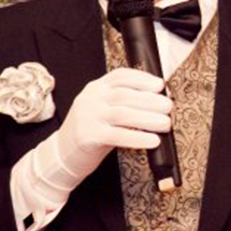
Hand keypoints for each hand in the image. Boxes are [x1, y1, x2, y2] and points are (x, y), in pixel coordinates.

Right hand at [54, 67, 171, 181]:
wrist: (62, 154)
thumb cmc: (92, 131)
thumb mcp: (105, 111)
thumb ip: (128, 104)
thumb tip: (162, 99)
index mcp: (96, 88)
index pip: (120, 76)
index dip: (142, 79)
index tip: (160, 85)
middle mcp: (91, 99)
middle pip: (124, 95)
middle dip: (150, 100)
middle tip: (169, 107)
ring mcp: (88, 118)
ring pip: (122, 114)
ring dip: (148, 118)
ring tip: (166, 124)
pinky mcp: (88, 137)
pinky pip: (117, 136)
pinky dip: (137, 138)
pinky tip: (152, 141)